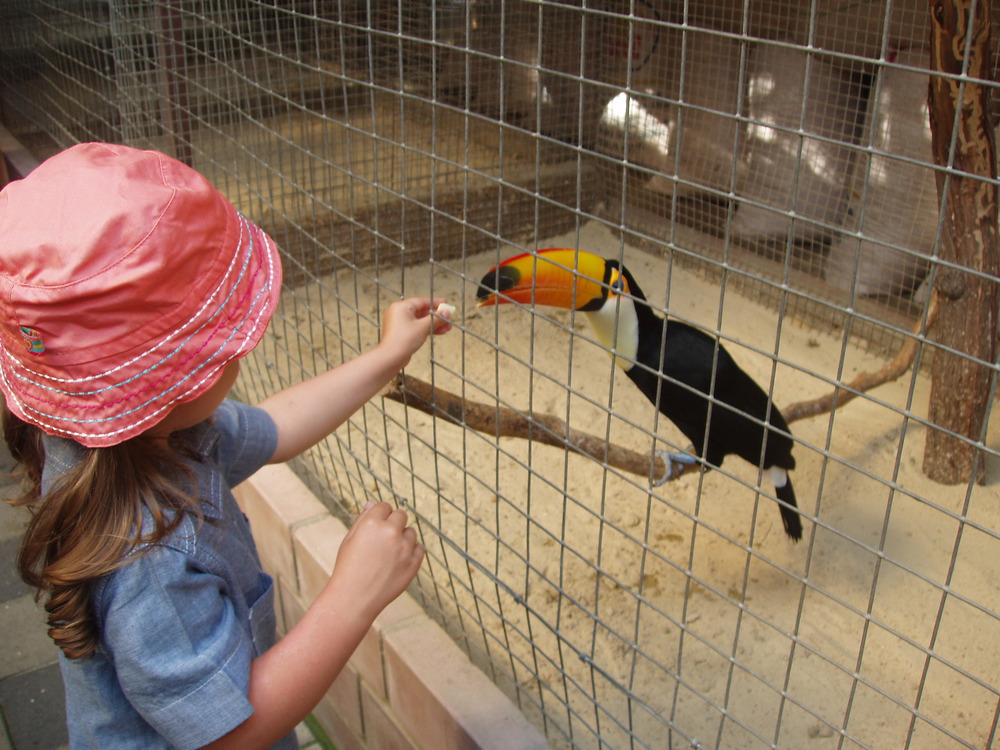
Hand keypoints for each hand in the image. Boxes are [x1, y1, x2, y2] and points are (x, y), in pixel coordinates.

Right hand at [326, 501, 423, 620]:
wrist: (354, 599)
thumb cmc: (348, 568)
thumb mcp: (349, 540)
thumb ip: (363, 519)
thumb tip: (373, 503)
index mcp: (372, 523)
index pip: (384, 506)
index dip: (379, 516)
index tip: (374, 529)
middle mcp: (390, 532)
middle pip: (400, 515)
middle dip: (392, 524)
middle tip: (381, 542)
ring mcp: (404, 548)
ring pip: (411, 532)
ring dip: (402, 539)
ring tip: (387, 555)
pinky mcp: (414, 563)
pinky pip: (419, 548)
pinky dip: (411, 553)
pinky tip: (397, 562)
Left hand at [378, 297, 452, 368]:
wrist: (391, 358)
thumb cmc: (403, 340)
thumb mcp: (423, 327)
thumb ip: (436, 319)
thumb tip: (447, 313)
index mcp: (401, 307)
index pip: (422, 301)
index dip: (436, 303)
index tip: (446, 303)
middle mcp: (399, 313)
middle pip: (422, 311)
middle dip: (436, 316)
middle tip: (448, 317)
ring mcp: (399, 323)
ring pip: (420, 321)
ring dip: (434, 324)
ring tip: (447, 327)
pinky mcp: (402, 333)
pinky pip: (417, 327)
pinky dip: (427, 329)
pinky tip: (439, 332)